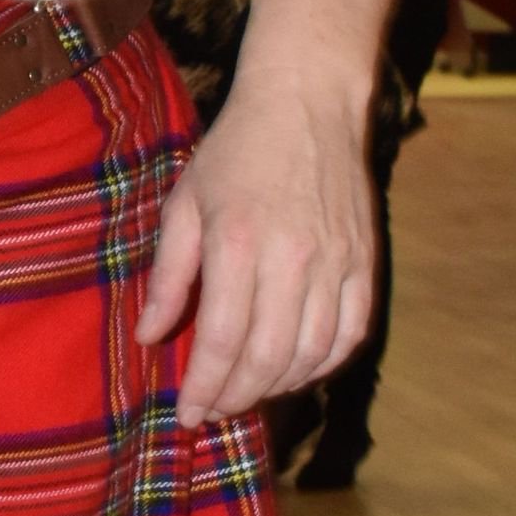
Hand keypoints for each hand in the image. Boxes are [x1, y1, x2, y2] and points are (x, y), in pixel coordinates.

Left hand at [136, 73, 374, 427]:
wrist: (308, 101)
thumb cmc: (236, 151)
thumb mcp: (185, 203)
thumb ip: (169, 275)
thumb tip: (149, 337)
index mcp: (238, 242)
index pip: (220, 339)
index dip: (203, 386)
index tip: (187, 414)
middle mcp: (292, 257)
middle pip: (267, 357)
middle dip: (236, 397)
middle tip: (213, 412)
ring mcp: (336, 261)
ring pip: (311, 353)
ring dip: (278, 387)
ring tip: (248, 394)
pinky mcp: (366, 260)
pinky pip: (351, 333)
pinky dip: (323, 364)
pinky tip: (297, 371)